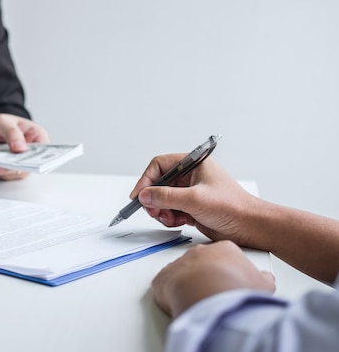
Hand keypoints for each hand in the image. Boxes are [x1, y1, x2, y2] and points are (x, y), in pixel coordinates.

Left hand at [0, 113, 49, 179]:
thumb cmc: (3, 123)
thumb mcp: (6, 122)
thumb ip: (13, 133)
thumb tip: (20, 148)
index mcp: (38, 139)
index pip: (42, 155)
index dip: (35, 162)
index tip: (22, 165)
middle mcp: (29, 156)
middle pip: (22, 167)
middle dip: (4, 168)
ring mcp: (16, 164)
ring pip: (5, 172)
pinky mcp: (3, 169)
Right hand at [129, 154, 262, 246]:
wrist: (251, 227)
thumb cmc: (233, 207)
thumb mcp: (195, 199)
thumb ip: (166, 196)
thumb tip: (145, 195)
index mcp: (194, 164)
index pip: (160, 165)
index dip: (147, 179)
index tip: (139, 195)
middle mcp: (191, 176)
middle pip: (159, 183)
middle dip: (154, 198)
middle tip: (153, 210)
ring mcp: (190, 192)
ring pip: (163, 198)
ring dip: (162, 210)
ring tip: (170, 218)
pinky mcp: (192, 207)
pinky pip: (171, 210)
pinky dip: (170, 217)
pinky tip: (179, 222)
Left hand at [151, 240, 274, 317]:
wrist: (210, 295)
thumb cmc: (234, 287)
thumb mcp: (262, 283)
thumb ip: (263, 278)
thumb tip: (267, 279)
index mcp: (223, 249)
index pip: (224, 256)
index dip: (227, 271)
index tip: (229, 283)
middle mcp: (199, 252)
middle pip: (202, 263)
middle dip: (206, 276)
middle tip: (214, 292)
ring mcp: (179, 263)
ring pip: (182, 273)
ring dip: (187, 284)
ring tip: (198, 300)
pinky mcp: (163, 277)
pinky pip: (165, 284)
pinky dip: (170, 293)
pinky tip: (180, 302)